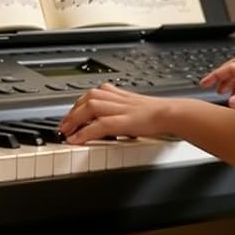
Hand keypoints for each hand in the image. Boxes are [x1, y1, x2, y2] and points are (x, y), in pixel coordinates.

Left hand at [58, 84, 176, 143]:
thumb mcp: (134, 107)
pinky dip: (85, 132)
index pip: (92, 94)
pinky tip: (76, 140)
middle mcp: (116, 98)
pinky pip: (98, 125)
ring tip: (66, 132)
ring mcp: (119, 108)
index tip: (69, 116)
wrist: (171, 113)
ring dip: (74, 119)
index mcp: (119, 93)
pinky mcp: (122, 120)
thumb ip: (120, 109)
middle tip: (63, 126)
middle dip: (71, 112)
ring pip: (90, 107)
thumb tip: (110, 120)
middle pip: (87, 98)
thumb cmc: (158, 113)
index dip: (77, 105)